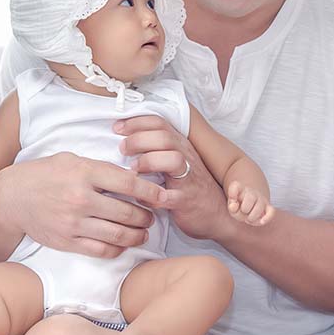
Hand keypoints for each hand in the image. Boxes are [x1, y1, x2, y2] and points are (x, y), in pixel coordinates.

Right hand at [0, 152, 167, 258]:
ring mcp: (74, 223)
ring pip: (118, 234)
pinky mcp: (68, 242)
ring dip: (137, 234)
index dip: (150, 191)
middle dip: (146, 216)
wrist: (12, 198)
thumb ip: (99, 168)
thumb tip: (130, 176)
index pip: (128, 183)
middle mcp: (80, 199)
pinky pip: (102, 250)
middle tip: (152, 215)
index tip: (162, 195)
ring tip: (143, 231)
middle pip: (127, 212)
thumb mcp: (70, 160)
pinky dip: (118, 248)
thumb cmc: (44, 174)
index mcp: (83, 173)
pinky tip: (123, 243)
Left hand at [114, 115, 231, 241]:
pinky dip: (152, 197)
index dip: (136, 122)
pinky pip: (170, 196)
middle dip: (138, 139)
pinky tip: (141, 198)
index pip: (159, 123)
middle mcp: (186, 157)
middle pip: (164, 137)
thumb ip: (156, 148)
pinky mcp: (187, 200)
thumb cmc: (188, 185)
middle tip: (122, 149)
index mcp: (180, 145)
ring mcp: (188, 179)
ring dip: (148, 162)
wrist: (216, 212)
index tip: (117, 127)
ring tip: (133, 170)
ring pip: (173, 159)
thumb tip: (124, 138)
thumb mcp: (175, 160)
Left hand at [227, 181, 274, 225]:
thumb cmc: (239, 207)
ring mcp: (261, 199)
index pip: (235, 186)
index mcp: (240, 189)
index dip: (232, 193)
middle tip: (243, 212)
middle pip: (250, 197)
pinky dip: (266, 218)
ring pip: (259, 206)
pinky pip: (271, 211)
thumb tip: (234, 206)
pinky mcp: (268, 207)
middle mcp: (251, 192)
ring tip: (249, 219)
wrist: (250, 206)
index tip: (232, 200)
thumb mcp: (232, 208)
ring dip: (252, 217)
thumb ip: (231, 207)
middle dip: (244, 209)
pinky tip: (260, 222)